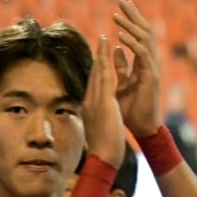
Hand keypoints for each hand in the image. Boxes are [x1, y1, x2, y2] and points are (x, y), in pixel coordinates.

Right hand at [81, 34, 125, 167]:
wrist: (102, 158)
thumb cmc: (103, 151)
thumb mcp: (99, 134)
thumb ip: (96, 124)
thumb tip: (95, 124)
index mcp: (90, 110)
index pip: (93, 87)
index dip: (96, 72)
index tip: (99, 60)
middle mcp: (89, 102)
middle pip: (93, 76)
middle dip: (97, 59)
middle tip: (100, 41)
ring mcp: (95, 100)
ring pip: (97, 72)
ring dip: (100, 54)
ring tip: (103, 38)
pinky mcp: (103, 100)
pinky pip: (105, 74)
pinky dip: (105, 59)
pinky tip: (107, 47)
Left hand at [111, 0, 162, 137]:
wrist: (142, 128)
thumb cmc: (131, 109)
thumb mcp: (122, 83)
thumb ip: (120, 67)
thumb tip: (115, 50)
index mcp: (143, 63)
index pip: (138, 35)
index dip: (131, 20)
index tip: (120, 7)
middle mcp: (150, 62)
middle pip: (144, 31)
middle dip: (133, 15)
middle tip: (122, 0)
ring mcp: (152, 68)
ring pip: (144, 39)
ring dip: (130, 25)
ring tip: (117, 15)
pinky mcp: (151, 76)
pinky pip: (142, 55)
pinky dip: (132, 43)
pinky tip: (121, 36)